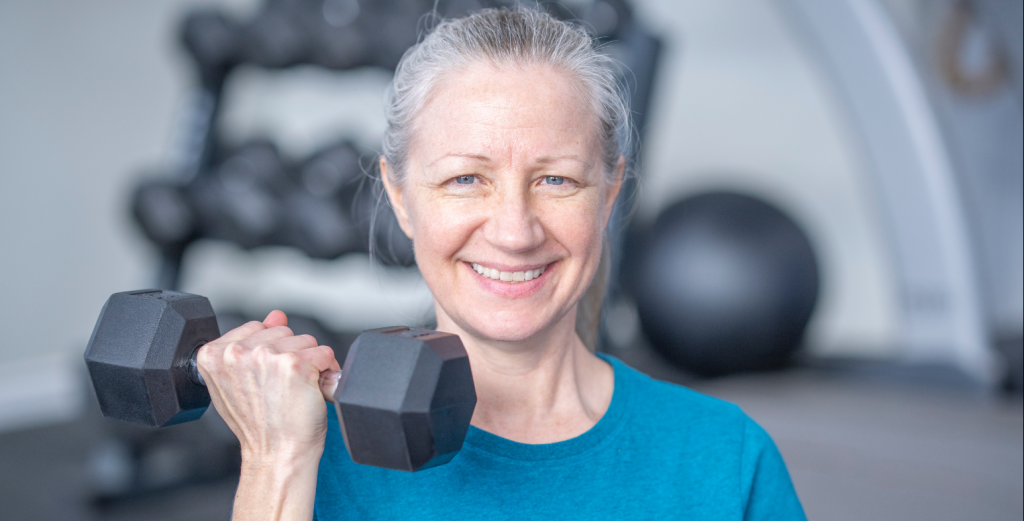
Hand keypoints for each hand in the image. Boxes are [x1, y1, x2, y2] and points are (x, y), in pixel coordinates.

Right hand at [196, 310, 341, 464]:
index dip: (271, 352)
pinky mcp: (293, 364)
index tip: (268, 378)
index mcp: (213, 354)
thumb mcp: (243, 381)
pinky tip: (311, 390)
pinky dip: (327, 371)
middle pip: (283, 331)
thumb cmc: (261, 425)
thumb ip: (254, 344)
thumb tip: (275, 315)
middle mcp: (236, 353)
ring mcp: (264, 357)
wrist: (275, 454)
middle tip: (283, 388)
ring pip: (305, 340)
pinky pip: (324, 353)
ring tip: (296, 391)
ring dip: (310, 363)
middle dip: (291, 356)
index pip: (257, 328)